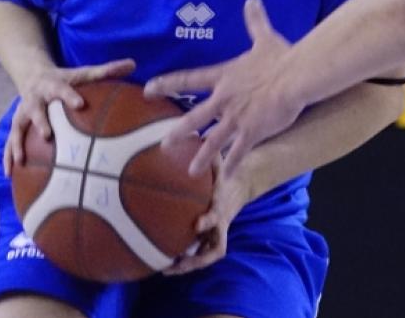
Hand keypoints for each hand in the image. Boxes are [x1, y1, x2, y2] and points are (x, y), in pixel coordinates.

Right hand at [3, 58, 135, 174]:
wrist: (33, 75)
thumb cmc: (64, 78)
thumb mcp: (82, 72)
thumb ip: (107, 70)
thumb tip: (133, 63)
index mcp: (53, 85)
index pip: (63, 89)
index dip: (70, 96)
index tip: (80, 104)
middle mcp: (35, 99)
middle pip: (36, 109)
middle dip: (40, 122)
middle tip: (46, 136)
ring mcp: (23, 112)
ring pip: (18, 128)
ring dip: (17, 144)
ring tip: (20, 161)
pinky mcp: (17, 125)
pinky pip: (11, 141)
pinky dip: (8, 157)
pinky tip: (10, 174)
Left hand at [145, 0, 304, 177]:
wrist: (294, 76)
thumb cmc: (281, 57)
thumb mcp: (265, 37)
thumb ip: (255, 20)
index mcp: (224, 77)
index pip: (189, 80)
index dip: (167, 84)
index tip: (149, 88)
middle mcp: (224, 99)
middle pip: (195, 117)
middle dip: (179, 132)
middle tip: (163, 144)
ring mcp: (236, 117)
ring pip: (213, 140)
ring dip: (201, 156)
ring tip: (191, 170)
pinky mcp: (252, 131)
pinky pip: (238, 151)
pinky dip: (231, 164)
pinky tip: (225, 177)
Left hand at [163, 158, 253, 275]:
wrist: (242, 182)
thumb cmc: (225, 170)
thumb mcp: (220, 160)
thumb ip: (209, 154)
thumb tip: (193, 134)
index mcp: (222, 206)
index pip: (217, 215)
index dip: (209, 221)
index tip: (196, 224)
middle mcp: (221, 223)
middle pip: (215, 248)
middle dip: (197, 258)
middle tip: (177, 262)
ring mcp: (217, 232)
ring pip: (207, 255)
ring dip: (188, 264)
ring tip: (165, 269)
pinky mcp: (211, 235)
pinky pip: (199, 251)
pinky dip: (184, 258)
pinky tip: (162, 260)